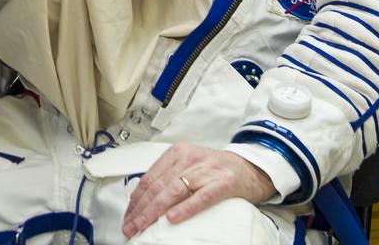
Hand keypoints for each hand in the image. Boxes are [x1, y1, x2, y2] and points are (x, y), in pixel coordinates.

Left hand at [121, 142, 275, 237]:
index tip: (127, 215)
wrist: (251, 168)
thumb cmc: (217, 170)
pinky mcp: (223, 183)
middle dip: (141, 209)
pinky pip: (201, 197)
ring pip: (174, 191)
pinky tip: (172, 218)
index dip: (136, 199)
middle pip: (159, 185)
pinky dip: (185, 208)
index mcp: (179, 152)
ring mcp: (207, 170)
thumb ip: (169, 177)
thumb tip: (142, 199)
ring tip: (142, 226)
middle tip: (130, 226)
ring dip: (154, 212)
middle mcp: (191, 158)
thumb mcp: (190, 166)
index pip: (150, 177)